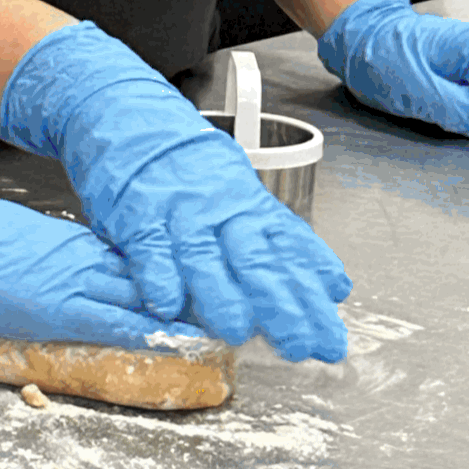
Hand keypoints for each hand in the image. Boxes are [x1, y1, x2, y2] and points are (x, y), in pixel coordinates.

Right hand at [0, 22, 350, 361]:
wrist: (134, 123)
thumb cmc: (193, 171)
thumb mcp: (247, 199)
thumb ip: (287, 244)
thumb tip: (334, 286)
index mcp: (253, 210)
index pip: (292, 258)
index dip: (312, 302)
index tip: (330, 340)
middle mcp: (223, 212)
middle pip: (257, 262)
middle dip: (280, 308)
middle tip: (298, 345)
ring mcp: (179, 213)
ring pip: (205, 257)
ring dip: (220, 296)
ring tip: (236, 331)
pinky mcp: (136, 215)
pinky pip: (149, 248)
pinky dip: (158, 276)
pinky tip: (167, 305)